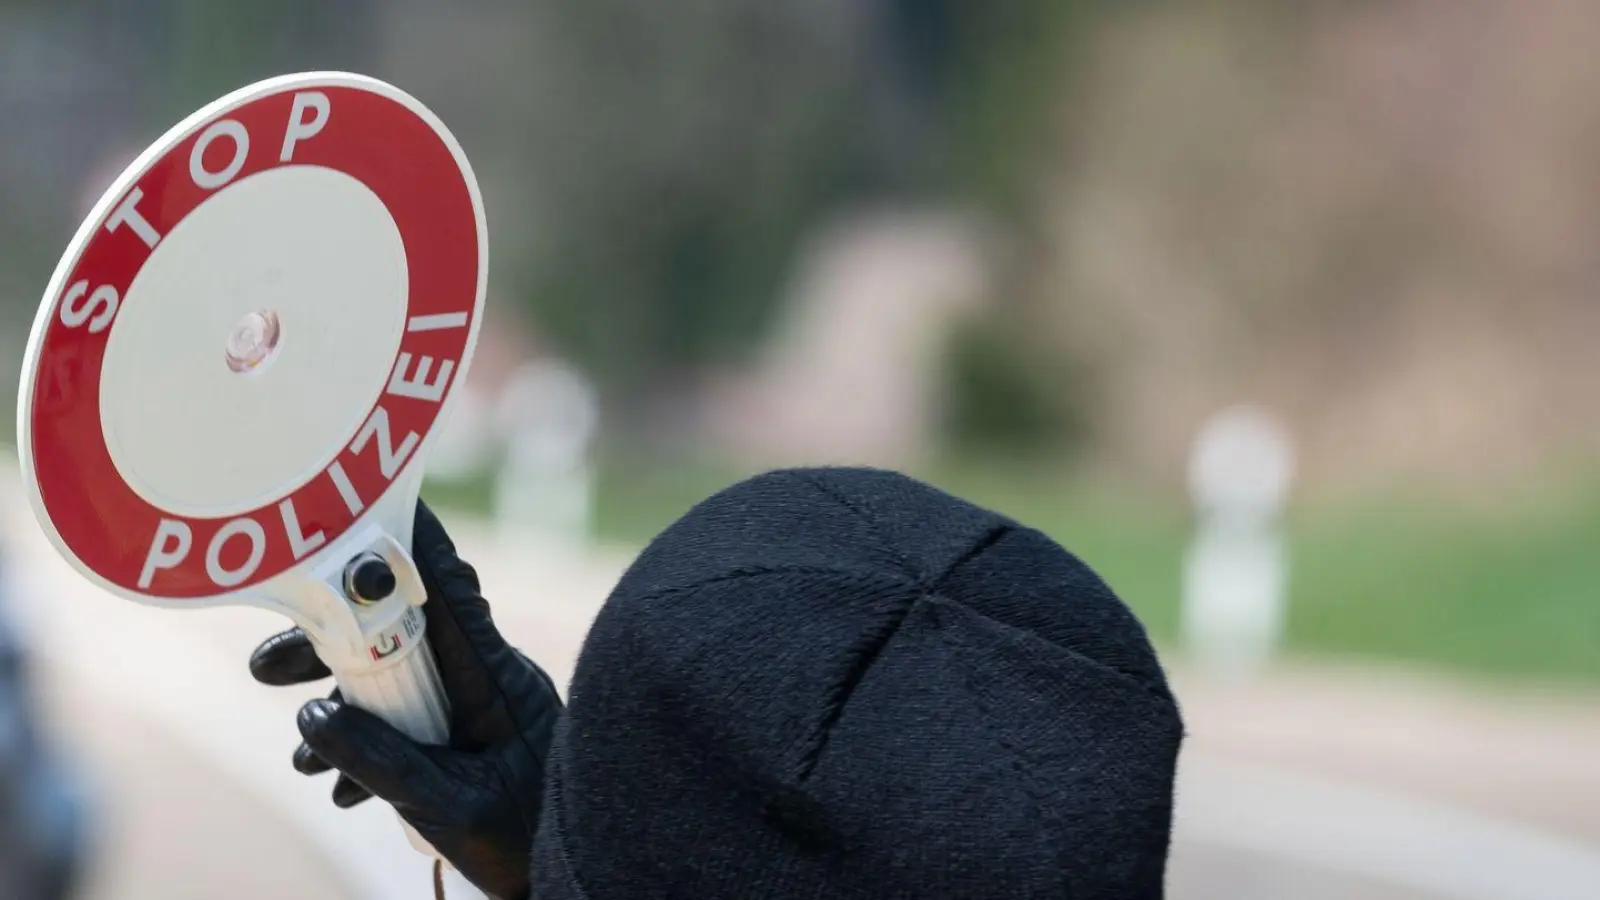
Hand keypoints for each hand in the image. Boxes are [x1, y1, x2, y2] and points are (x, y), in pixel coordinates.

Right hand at [249, 501, 560, 899]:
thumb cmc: (528, 839)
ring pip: (395, 681)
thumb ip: (381, 760)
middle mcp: (486, 678)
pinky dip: (366, 748)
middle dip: (327, 647)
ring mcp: (478, 706)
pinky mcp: (470, 736)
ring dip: (339, 710)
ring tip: (298, 761)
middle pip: (398, 634)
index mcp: (494, 678)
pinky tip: (339, 791)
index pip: (443, 590)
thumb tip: (311, 713)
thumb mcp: (447, 805)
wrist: (569, 875)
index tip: (361, 499)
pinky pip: (407, 722)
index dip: (403, 541)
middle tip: (264, 668)